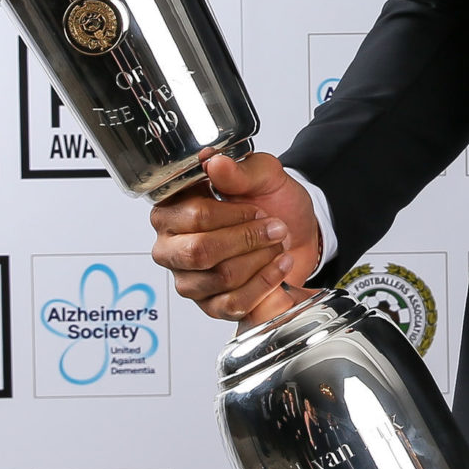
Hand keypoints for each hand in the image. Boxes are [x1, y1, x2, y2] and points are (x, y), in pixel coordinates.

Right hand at [150, 150, 324, 326]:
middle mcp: (171, 247)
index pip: (195, 216)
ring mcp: (188, 280)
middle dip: (247, 240)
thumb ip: (239, 170)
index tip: (258, 209)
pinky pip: (234, 303)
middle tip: (275, 228)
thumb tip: (213, 163)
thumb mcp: (263, 176)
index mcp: (172, 210)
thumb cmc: (272, 202)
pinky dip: (265, 283)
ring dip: (260, 259)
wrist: (297, 233)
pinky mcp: (210, 305)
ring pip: (221, 277)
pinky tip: (279, 266)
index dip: (234, 215)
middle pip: (200, 252)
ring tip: (277, 245)